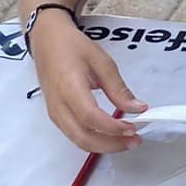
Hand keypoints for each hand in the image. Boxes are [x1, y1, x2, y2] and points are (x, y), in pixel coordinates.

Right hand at [31, 14, 145, 152]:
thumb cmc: (72, 46)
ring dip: (103, 146)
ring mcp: (54, 112)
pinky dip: (93, 140)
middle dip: (111, 144)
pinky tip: (110, 136)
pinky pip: (74, 135)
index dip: (113, 128)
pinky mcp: (55, 116)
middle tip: (134, 140)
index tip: (133, 128)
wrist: (46, 40)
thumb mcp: (101, 62)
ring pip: (78, 140)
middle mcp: (58, 104)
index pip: (90, 117)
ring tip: (126, 141)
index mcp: (68, 87)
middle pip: (83, 137)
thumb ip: (118, 88)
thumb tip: (138, 108)